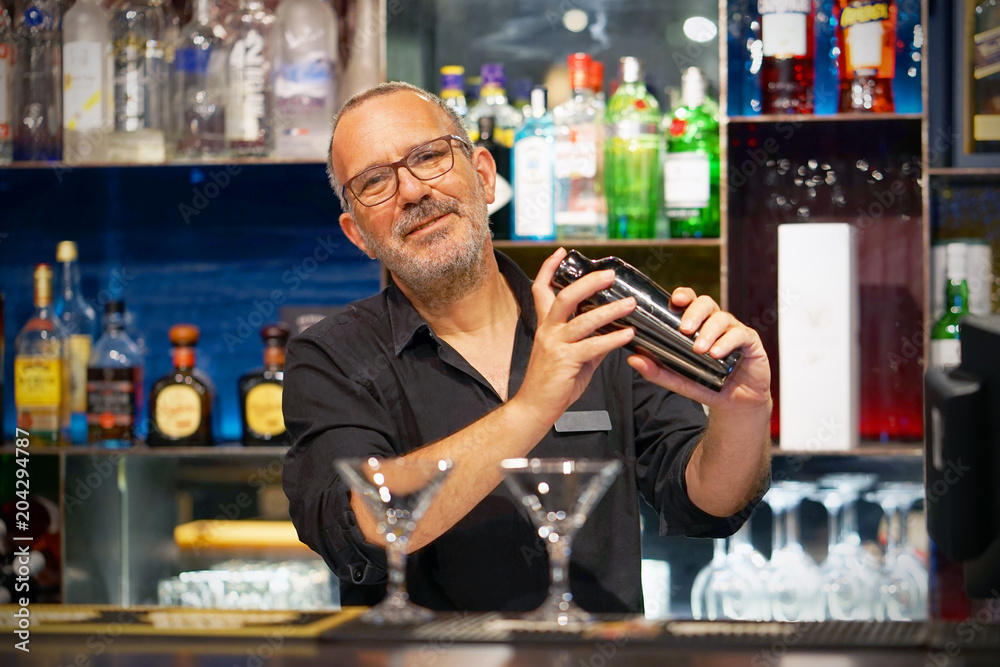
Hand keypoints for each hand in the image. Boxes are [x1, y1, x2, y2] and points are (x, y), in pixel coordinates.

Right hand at [513, 248, 636, 424]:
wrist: (535, 407)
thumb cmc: (552, 382)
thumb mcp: (571, 355)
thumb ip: (589, 341)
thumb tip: (612, 332)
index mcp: (546, 326)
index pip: (541, 289)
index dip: (549, 268)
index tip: (562, 253)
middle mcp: (548, 331)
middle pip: (565, 296)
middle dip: (589, 282)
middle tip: (610, 275)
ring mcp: (556, 345)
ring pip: (583, 320)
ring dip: (610, 310)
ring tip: (630, 303)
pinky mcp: (565, 361)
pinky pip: (593, 346)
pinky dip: (613, 339)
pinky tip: (628, 334)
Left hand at [626, 287, 771, 411]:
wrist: (736, 404)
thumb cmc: (707, 385)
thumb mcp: (679, 380)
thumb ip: (658, 370)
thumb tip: (633, 359)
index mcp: (698, 325)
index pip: (690, 302)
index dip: (683, 295)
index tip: (675, 299)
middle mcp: (716, 323)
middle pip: (706, 302)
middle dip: (694, 312)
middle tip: (684, 329)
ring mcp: (734, 330)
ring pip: (722, 318)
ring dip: (709, 332)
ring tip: (700, 349)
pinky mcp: (750, 342)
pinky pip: (739, 334)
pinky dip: (727, 342)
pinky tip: (717, 354)